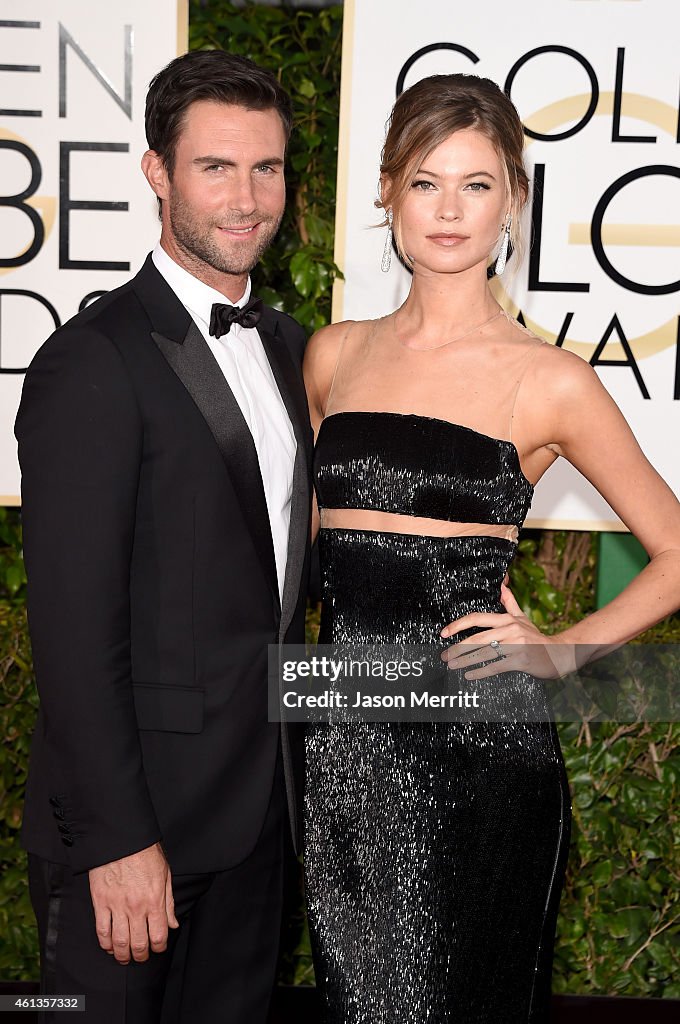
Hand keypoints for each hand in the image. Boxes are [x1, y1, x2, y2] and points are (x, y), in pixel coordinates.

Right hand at [89, 842, 178, 963]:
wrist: (122, 838)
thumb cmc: (145, 852)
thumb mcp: (165, 874)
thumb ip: (169, 902)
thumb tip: (172, 924)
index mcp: (155, 900)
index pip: (158, 936)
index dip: (159, 947)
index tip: (158, 947)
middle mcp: (136, 907)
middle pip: (139, 944)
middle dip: (141, 956)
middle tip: (140, 957)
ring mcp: (117, 905)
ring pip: (119, 942)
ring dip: (122, 955)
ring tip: (124, 957)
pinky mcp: (100, 901)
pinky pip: (102, 930)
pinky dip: (105, 943)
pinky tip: (109, 946)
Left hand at [440, 582, 572, 679]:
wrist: (560, 653)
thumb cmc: (537, 637)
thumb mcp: (523, 618)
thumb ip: (510, 603)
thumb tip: (502, 584)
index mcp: (507, 619)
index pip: (477, 618)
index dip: (458, 625)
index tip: (444, 632)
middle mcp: (510, 629)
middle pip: (477, 638)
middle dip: (458, 647)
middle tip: (444, 655)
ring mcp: (516, 644)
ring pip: (485, 653)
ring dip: (465, 660)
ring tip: (452, 666)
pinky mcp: (521, 659)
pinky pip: (496, 666)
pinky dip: (481, 672)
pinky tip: (469, 675)